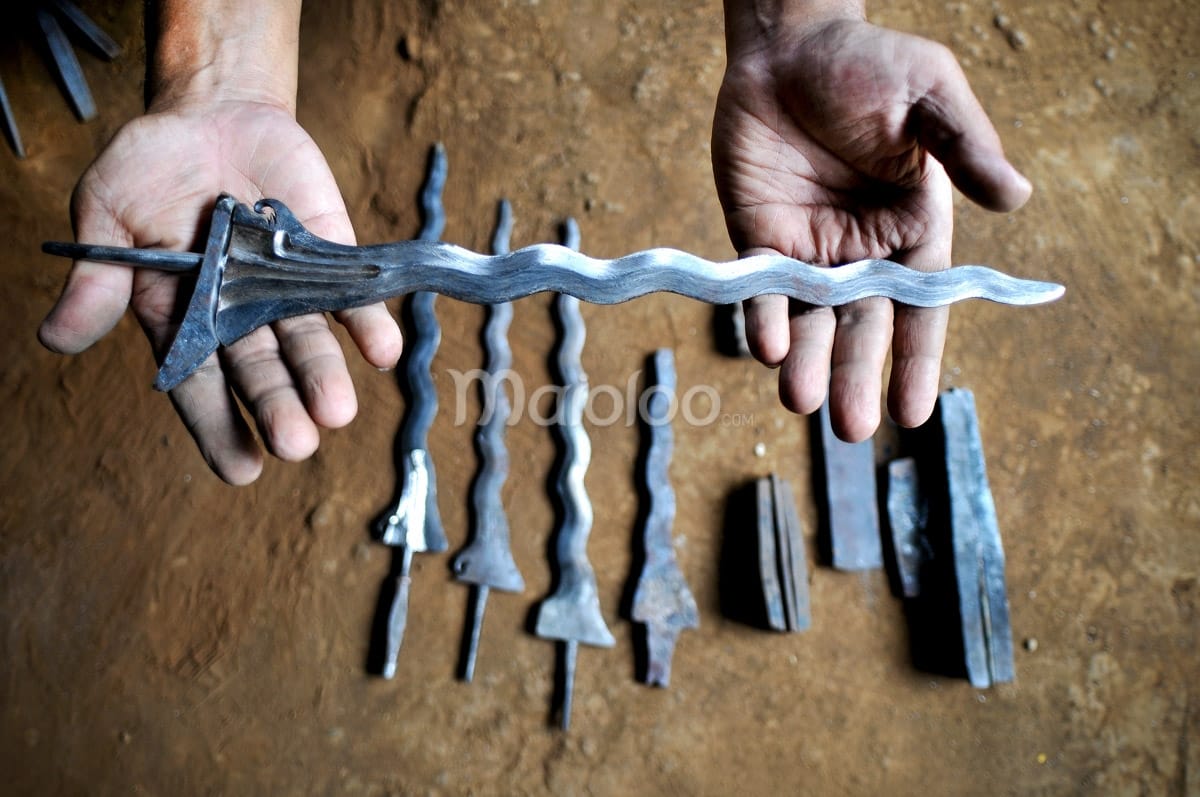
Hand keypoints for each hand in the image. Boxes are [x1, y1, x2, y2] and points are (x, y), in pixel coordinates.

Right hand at [38, 100, 402, 483]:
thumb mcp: (109, 213)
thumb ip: (98, 278)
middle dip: (278, 405)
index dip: (218, 426)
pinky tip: (383, 350)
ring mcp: (286, 287)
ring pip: (308, 341)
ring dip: (324, 374)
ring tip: (337, 411)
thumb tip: (55, 340)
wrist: (212, 112)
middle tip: (296, 443)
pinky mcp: (327, 255)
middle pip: (261, 370)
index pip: (200, 385)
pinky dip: (368, 321)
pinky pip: (351, 294)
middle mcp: (239, 315)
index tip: (241, 470)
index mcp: (181, 317)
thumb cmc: (151, 169)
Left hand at [712, 13, 1030, 440]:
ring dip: (807, 362)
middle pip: (862, 328)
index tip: (913, 412)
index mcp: (912, 229)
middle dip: (857, 376)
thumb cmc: (868, 63)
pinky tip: (767, 349)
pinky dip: (763, 318)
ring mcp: (808, 249)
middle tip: (851, 428)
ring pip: (810, 319)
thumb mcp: (929, 95)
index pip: (919, 308)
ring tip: (802, 402)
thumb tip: (1017, 198)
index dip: (916, 360)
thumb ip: (965, 147)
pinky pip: (760, 289)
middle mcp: (862, 251)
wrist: (788, 46)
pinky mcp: (759, 238)